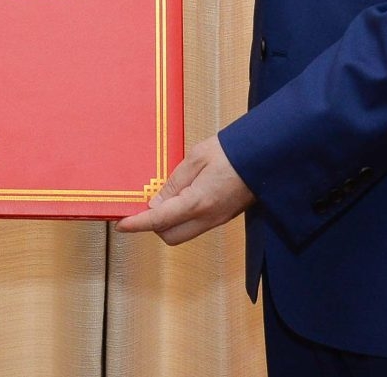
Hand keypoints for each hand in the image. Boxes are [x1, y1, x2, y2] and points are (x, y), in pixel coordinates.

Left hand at [116, 134, 254, 244]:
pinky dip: (182, 218)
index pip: (159, 219)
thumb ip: (174, 182)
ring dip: (168, 222)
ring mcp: (218, 220)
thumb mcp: (196, 158)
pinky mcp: (223, 217)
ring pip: (183, 233)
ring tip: (163, 198)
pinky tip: (180, 198)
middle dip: (153, 225)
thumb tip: (156, 202)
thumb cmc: (230, 151)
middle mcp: (208, 218)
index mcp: (199, 202)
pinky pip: (195, 226)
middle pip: (170, 236)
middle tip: (144, 205)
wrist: (265, 155)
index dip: (137, 223)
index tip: (121, 224)